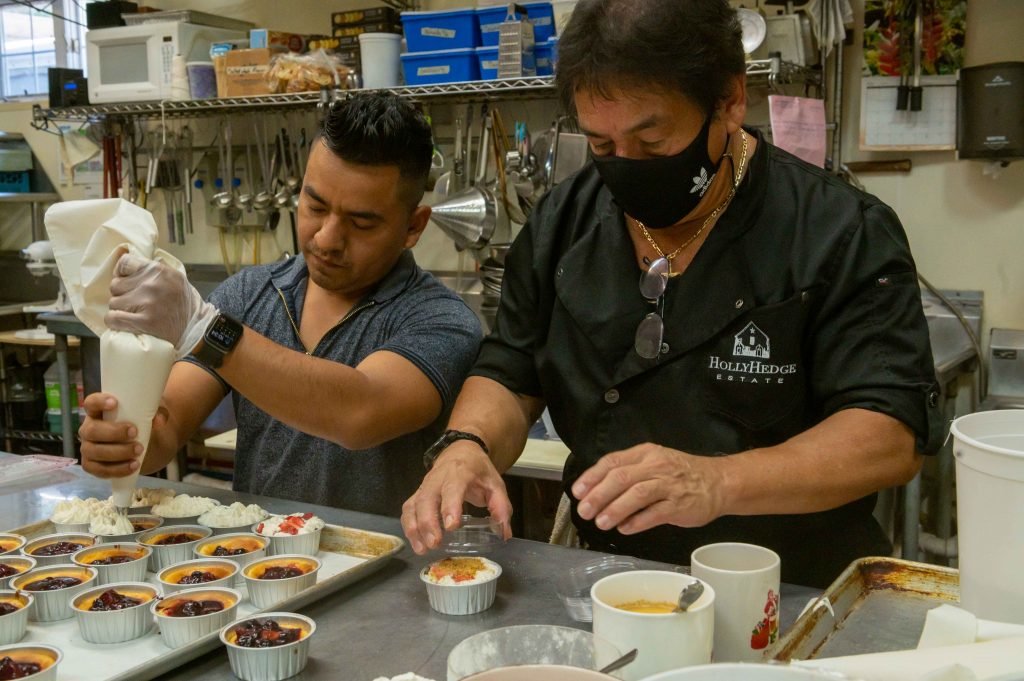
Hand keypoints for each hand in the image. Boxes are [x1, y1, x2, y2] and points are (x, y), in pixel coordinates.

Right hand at [78, 392, 166, 478]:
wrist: (146, 445)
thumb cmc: (142, 423)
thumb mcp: (151, 414)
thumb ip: (158, 413)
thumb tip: (159, 420)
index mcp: (98, 411)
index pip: (91, 403)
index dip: (99, 402)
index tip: (115, 403)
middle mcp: (89, 429)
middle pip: (91, 430)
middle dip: (113, 432)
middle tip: (134, 432)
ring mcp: (88, 448)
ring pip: (94, 452)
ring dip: (117, 452)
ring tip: (139, 451)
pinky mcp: (93, 465)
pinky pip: (99, 470)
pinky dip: (117, 470)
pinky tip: (133, 466)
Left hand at [104, 252, 217, 358]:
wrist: (196, 330)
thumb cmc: (182, 305)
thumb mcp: (174, 278)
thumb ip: (152, 272)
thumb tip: (124, 265)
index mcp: (159, 270)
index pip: (124, 263)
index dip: (121, 274)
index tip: (126, 283)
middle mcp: (152, 284)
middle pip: (115, 285)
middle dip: (121, 294)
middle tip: (134, 302)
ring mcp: (148, 303)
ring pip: (113, 302)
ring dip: (120, 310)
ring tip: (134, 314)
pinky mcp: (144, 321)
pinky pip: (113, 318)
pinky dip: (115, 322)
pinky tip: (126, 323)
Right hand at [401, 440, 512, 554]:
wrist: (461, 450)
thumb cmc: (478, 470)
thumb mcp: (495, 483)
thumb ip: (501, 507)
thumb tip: (504, 533)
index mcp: (460, 473)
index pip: (452, 488)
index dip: (450, 506)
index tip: (452, 526)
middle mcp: (437, 478)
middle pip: (427, 499)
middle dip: (428, 523)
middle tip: (435, 544)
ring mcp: (424, 486)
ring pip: (413, 505)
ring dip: (415, 528)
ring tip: (422, 549)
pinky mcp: (417, 494)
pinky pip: (408, 509)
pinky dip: (408, 527)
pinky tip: (416, 543)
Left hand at [571, 443, 726, 534]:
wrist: (720, 482)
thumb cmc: (682, 474)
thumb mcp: (654, 462)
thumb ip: (629, 472)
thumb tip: (597, 491)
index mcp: (646, 454)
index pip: (613, 461)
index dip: (592, 476)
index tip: (577, 491)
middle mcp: (656, 466)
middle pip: (621, 478)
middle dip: (599, 495)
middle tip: (584, 510)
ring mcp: (669, 485)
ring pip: (637, 495)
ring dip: (615, 509)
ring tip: (601, 522)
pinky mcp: (680, 505)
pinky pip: (655, 514)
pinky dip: (637, 522)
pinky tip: (624, 529)